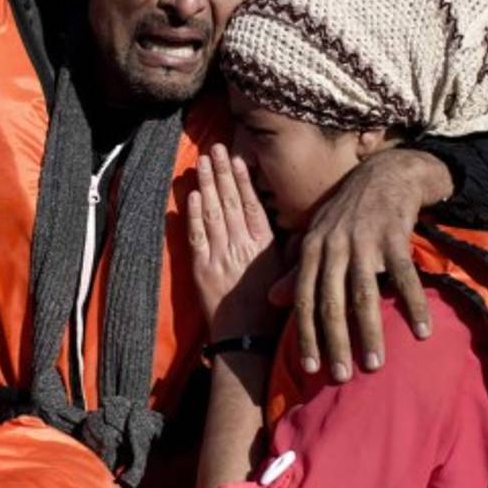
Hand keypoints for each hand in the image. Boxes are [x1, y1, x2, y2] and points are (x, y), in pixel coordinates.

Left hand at [188, 144, 281, 340]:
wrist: (247, 339)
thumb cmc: (270, 310)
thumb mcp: (288, 275)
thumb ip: (289, 249)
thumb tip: (296, 226)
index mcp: (264, 246)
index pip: (253, 205)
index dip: (244, 180)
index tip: (239, 159)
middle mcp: (242, 246)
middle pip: (230, 201)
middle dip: (222, 172)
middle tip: (215, 148)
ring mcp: (220, 255)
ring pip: (212, 212)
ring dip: (206, 184)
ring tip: (201, 161)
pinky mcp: (201, 268)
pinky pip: (196, 236)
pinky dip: (193, 214)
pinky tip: (191, 195)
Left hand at [269, 148, 453, 381]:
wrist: (384, 176)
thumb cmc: (347, 214)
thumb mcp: (316, 238)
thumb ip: (297, 270)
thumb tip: (273, 301)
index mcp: (311, 249)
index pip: (304, 298)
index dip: (306, 334)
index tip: (310, 367)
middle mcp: (333, 246)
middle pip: (331, 302)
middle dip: (335, 342)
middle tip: (340, 376)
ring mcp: (364, 241)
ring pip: (364, 294)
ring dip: (370, 332)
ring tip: (375, 364)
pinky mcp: (394, 236)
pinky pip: (405, 277)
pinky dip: (415, 305)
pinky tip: (423, 331)